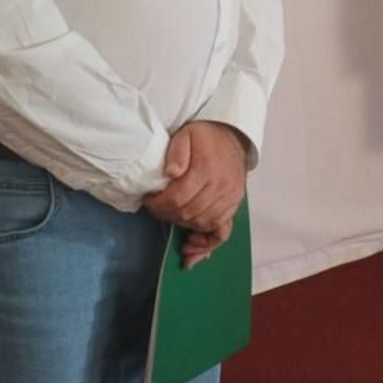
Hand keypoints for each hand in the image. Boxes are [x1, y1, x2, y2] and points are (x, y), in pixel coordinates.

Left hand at [144, 121, 248, 268]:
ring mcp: (230, 199)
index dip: (159, 204)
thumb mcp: (187, 134)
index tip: (148, 201)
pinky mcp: (234, 206)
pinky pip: (222, 232)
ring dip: (183, 225)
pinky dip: (206, 244)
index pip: (177, 198)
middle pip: (188, 213)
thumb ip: (177, 152)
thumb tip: (171, 173)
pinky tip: (191, 247)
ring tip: (171, 217)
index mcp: (206, 170)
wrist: (233, 137)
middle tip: (156, 209)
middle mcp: (221, 187)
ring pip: (203, 224)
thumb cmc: (206, 136)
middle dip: (167, 215)